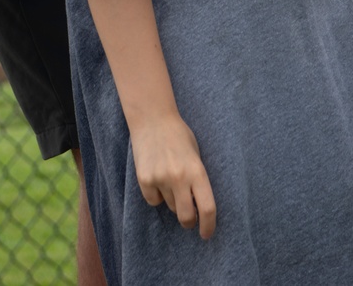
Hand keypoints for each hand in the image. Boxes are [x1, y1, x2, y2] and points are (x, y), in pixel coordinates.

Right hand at [130, 113, 216, 238]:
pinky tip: (156, 176)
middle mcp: (179, 177)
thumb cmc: (179, 136)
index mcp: (197, 170)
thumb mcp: (196, 155)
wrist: (153, 118)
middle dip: (189, 221)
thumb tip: (198, 207)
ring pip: (170, 207)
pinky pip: (153, 200)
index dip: (208, 226)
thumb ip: (197, 180)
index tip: (206, 233)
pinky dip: (156, 195)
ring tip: (169, 178)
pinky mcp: (144, 179)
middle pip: (187, 216)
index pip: (207, 208)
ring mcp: (161, 178)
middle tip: (189, 218)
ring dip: (173, 201)